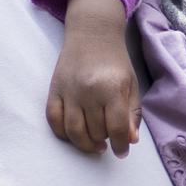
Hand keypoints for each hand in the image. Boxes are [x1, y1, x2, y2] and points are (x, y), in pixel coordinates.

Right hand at [46, 0, 143, 154]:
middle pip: (96, 132)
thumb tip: (130, 140)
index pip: (117, 128)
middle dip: (105, 140)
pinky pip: (54, 120)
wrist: (91, 33)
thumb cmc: (115, 61)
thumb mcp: (131, 84)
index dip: (121, 146)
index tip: (122, 152)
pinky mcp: (54, 90)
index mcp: (112, 88)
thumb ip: (132, 113)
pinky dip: (63, 134)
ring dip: (85, 144)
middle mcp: (89, 91)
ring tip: (95, 144)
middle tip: (109, 138)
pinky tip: (74, 135)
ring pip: (74, 131)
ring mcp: (69, 91)